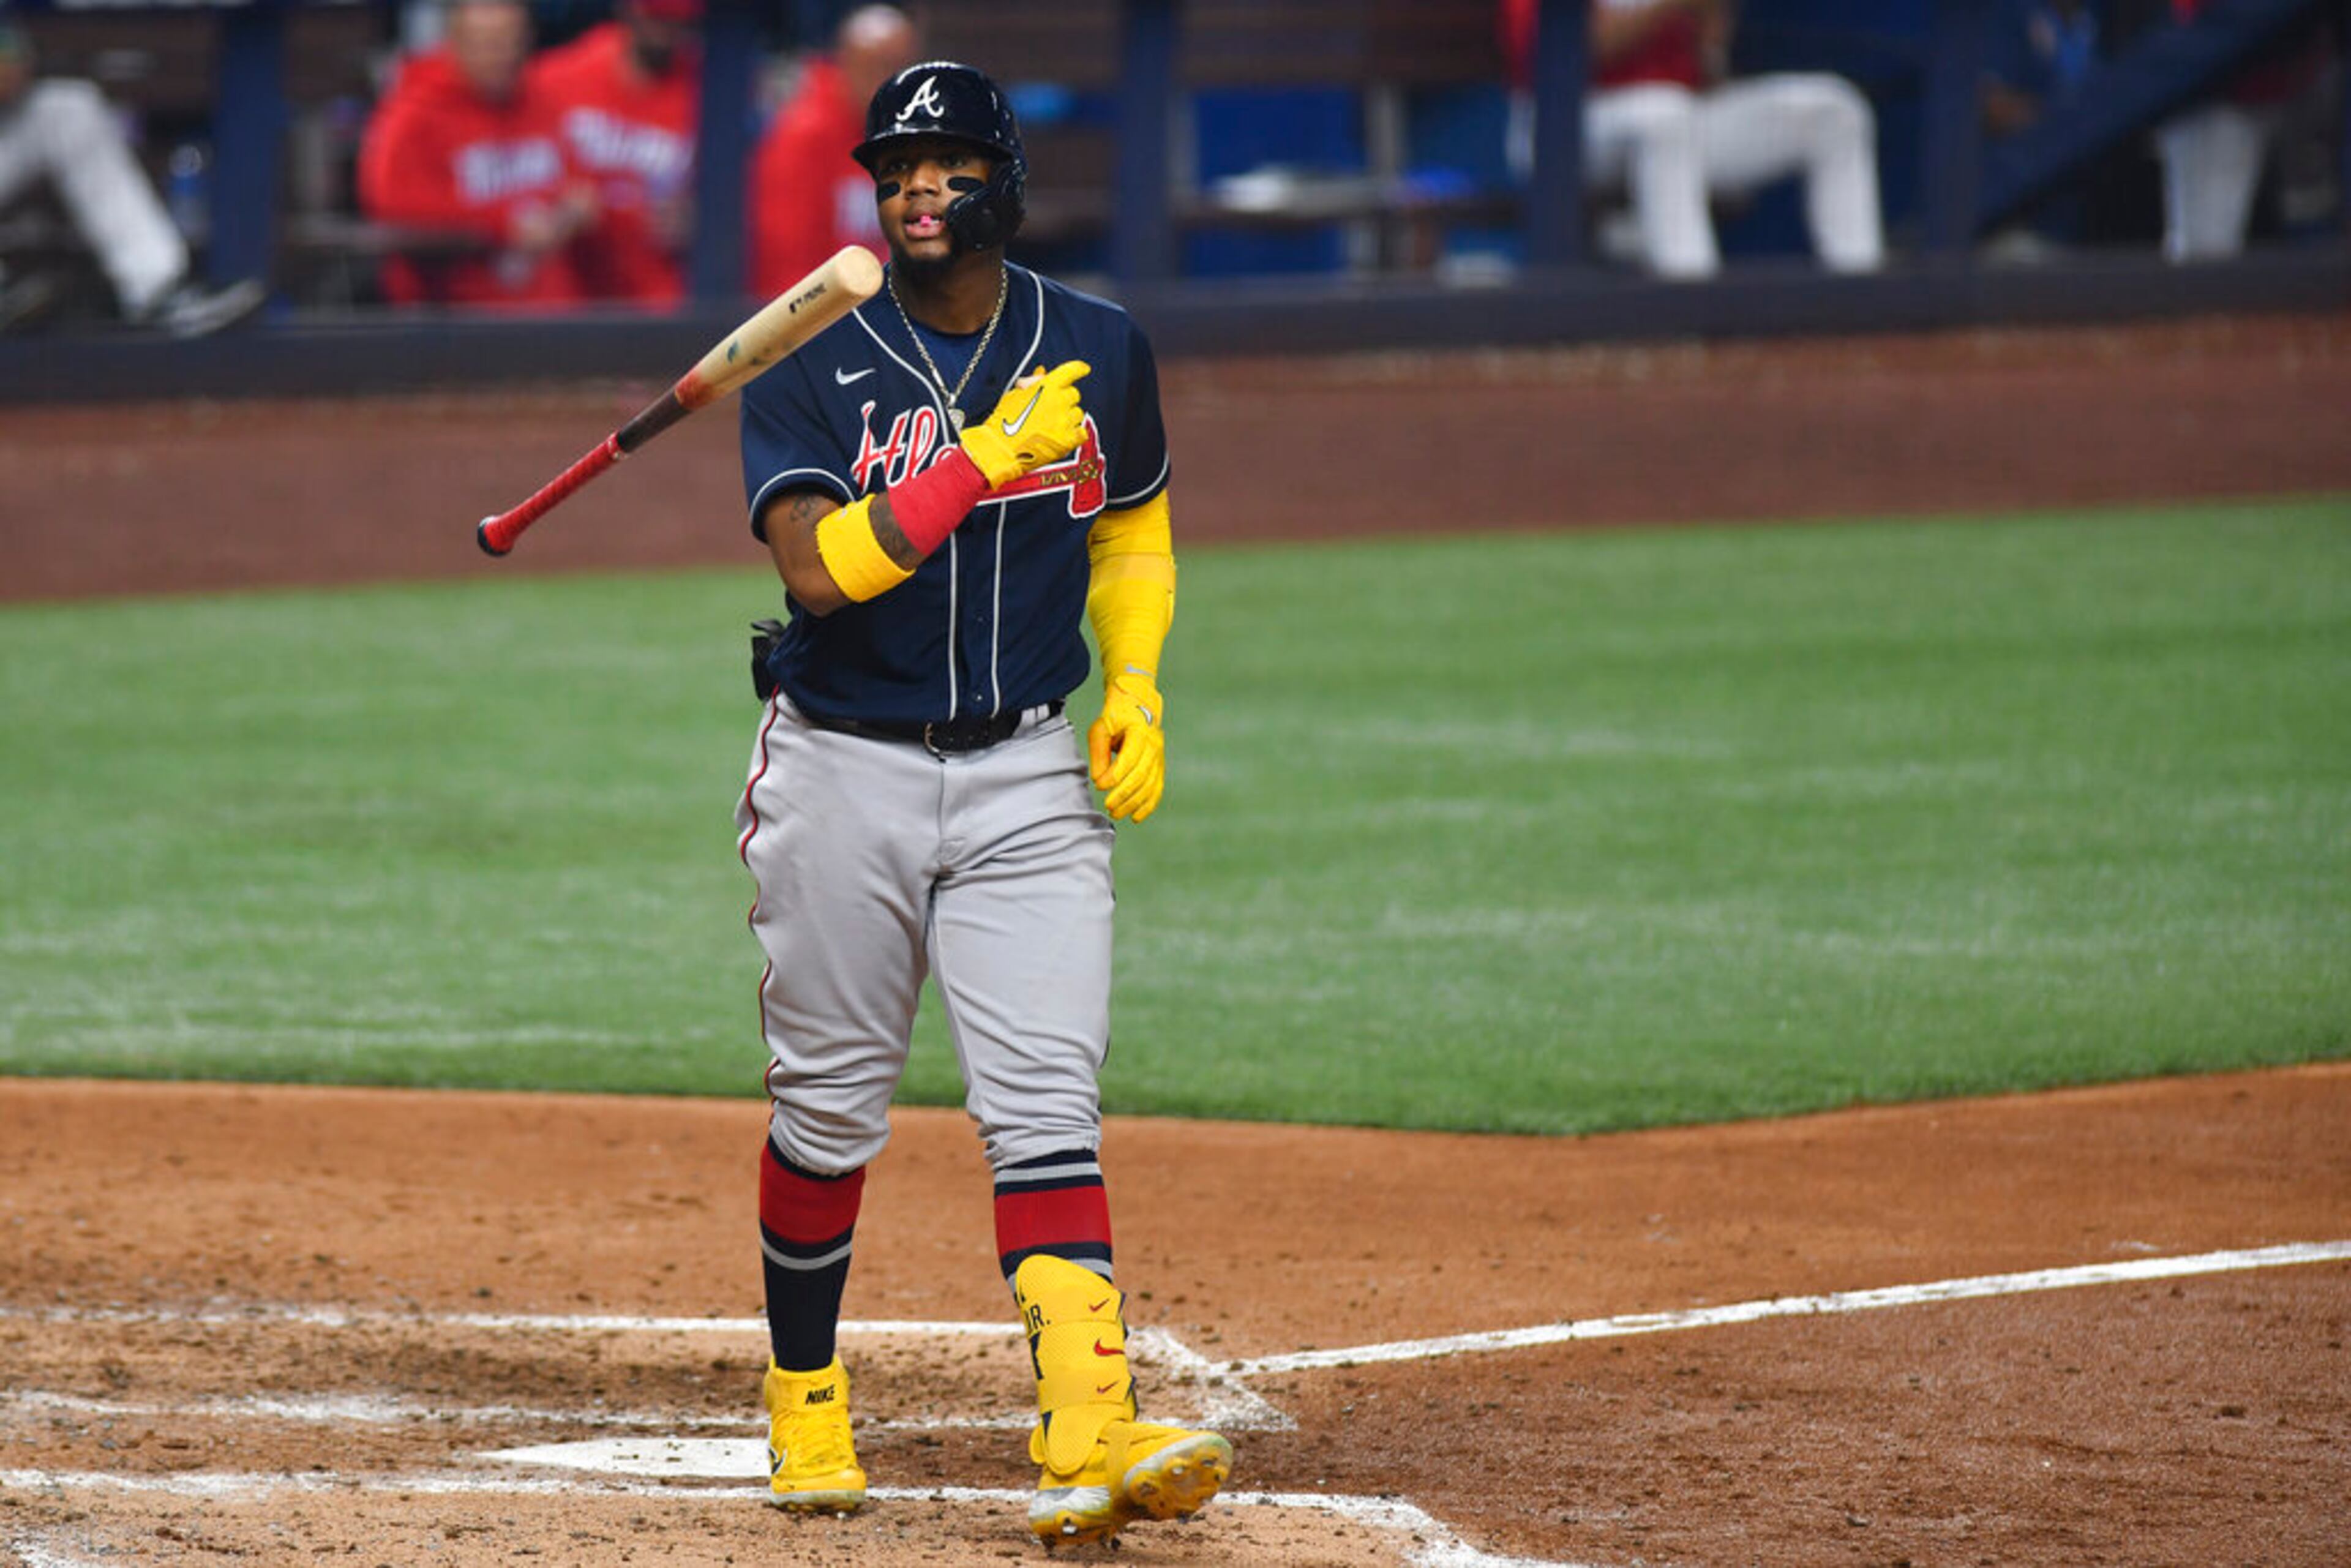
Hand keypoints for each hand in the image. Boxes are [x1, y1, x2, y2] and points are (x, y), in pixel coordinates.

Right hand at [960, 360, 1089, 488]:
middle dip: (1064, 399)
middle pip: (1074, 394)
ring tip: (1050, 425)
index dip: (1079, 368)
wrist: (1000, 450)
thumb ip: (1032, 383)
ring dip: (1068, 417)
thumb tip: (1042, 373)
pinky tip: (1062, 435)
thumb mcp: (1014, 395)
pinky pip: (1081, 432)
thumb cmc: (1003, 422)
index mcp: (1047, 386)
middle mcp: (1059, 401)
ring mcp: (1064, 421)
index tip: (1083, 369)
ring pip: (1078, 413)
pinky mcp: (1067, 441)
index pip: (1071, 371)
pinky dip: (1075, 433)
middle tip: (1049, 408)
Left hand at [1088, 668, 1165, 822]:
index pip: (1129, 759)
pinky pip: (1157, 789)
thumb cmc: (1115, 718)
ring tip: (1116, 813)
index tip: (1099, 786)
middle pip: (1141, 776)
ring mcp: (1159, 757)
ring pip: (1150, 785)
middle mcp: (1154, 746)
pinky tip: (1136, 817)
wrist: (1138, 706)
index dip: (1115, 775)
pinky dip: (1148, 805)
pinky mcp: (1159, 767)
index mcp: (1139, 732)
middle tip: (1108, 806)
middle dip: (1124, 794)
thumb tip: (1099, 780)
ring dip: (1133, 803)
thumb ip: (1099, 753)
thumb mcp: (1100, 729)